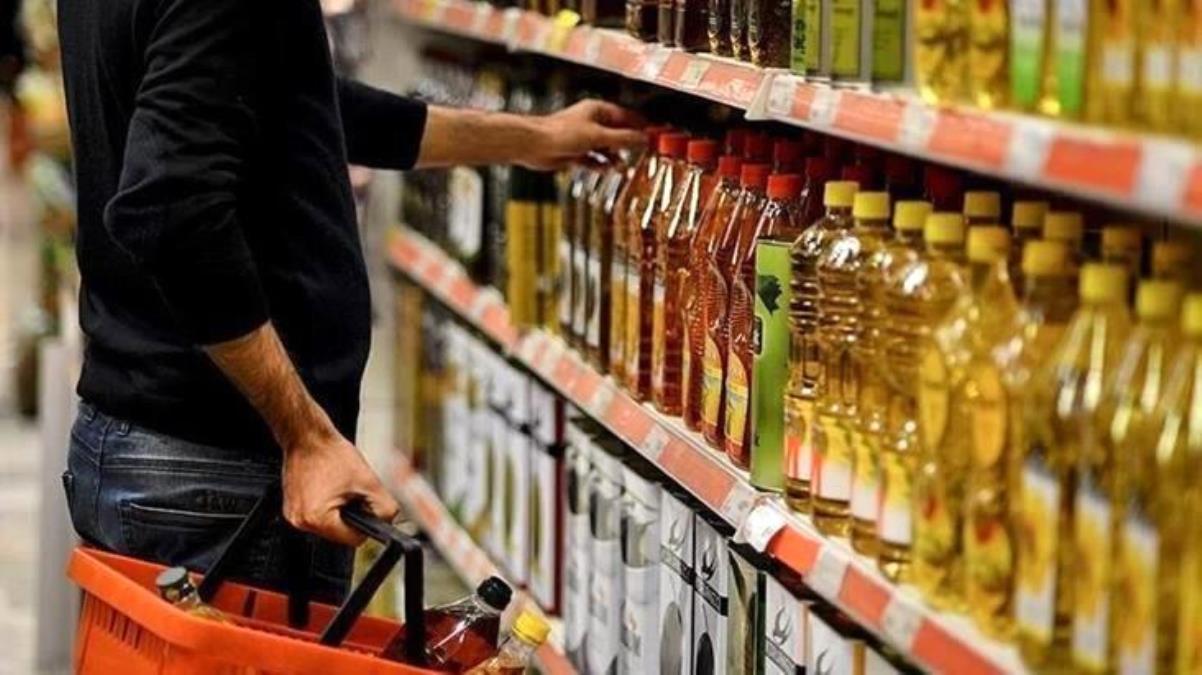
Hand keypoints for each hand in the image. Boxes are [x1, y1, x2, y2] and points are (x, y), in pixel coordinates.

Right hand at [281, 427, 400, 546]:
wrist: (308, 437)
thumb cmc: (331, 454)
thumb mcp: (369, 482)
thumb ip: (385, 508)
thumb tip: (388, 522)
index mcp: (317, 519)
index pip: (353, 540)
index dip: (366, 524)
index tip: (365, 506)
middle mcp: (301, 521)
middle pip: (340, 533)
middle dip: (351, 514)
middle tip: (350, 491)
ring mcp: (294, 515)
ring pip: (330, 525)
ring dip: (339, 510)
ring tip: (339, 487)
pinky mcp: (292, 507)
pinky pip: (318, 515)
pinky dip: (327, 504)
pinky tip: (329, 487)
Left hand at [521, 99, 647, 170]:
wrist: (533, 145)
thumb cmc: (559, 133)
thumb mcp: (597, 136)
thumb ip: (622, 138)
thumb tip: (644, 138)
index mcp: (597, 111)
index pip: (626, 116)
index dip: (641, 126)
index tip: (655, 134)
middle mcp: (591, 122)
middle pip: (617, 132)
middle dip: (629, 143)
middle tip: (644, 152)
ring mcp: (583, 138)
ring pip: (606, 148)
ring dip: (615, 156)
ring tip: (623, 166)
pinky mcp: (575, 152)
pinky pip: (593, 159)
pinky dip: (600, 164)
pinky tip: (605, 169)